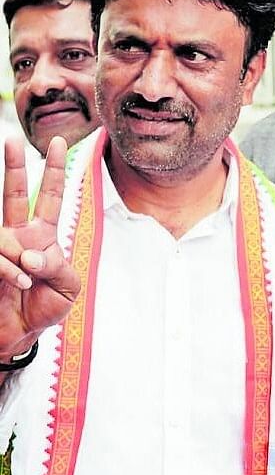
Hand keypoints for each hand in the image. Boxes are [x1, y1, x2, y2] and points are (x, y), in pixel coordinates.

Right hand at [0, 137, 79, 358]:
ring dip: (16, 256)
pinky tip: (20, 281)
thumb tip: (32, 254)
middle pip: (15, 193)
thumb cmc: (45, 307)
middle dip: (14, 166)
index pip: (52, 196)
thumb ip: (59, 268)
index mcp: (44, 235)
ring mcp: (1, 247)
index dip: (55, 171)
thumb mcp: (67, 288)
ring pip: (2, 234)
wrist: (21, 334)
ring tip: (28, 279)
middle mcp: (20, 235)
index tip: (58, 142)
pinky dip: (9, 270)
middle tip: (11, 140)